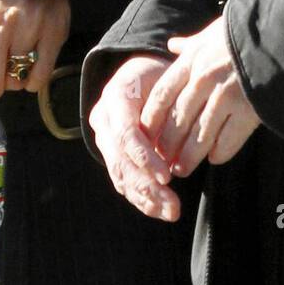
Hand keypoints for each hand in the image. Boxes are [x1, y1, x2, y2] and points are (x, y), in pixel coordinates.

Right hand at [88, 56, 180, 220]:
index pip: (125, 133)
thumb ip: (170, 107)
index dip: (144, 157)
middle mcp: (103, 119)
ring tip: (172, 212)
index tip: (168, 175)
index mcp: (115, 96)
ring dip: (146, 198)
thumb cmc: (161, 75)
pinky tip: (161, 209)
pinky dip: (141, 198)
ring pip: (120, 175)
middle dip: (147, 186)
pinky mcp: (112, 154)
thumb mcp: (167, 78)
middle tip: (174, 206)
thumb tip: (180, 144)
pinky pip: (122, 180)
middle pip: (120, 160)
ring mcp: (105, 138)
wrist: (142, 72)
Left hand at [140, 16, 260, 176]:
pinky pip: (229, 139)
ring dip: (189, 155)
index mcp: (192, 61)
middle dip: (168, 143)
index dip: (152, 118)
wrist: (280, 35)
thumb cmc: (244, 33)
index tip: (145, 134)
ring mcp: (226, 97)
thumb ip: (190, 44)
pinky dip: (220, 152)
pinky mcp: (248, 111)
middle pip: (178, 119)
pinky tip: (214, 159)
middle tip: (162, 159)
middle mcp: (204, 80)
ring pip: (200, 135)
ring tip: (182, 168)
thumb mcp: (211, 32)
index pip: (162, 95)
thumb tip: (172, 45)